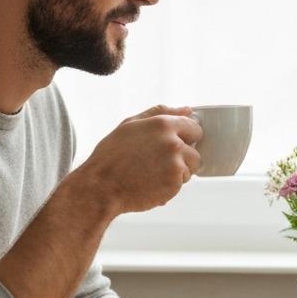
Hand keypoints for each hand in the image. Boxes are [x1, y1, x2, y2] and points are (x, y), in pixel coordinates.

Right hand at [80, 105, 200, 218]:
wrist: (100, 188)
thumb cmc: (111, 157)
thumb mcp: (130, 125)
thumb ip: (161, 113)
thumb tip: (186, 110)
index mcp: (163, 124)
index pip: (194, 128)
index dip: (185, 137)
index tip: (173, 144)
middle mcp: (172, 142)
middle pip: (196, 150)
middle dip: (182, 157)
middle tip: (158, 162)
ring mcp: (175, 163)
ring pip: (190, 168)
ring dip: (177, 173)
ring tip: (152, 173)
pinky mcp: (174, 183)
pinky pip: (181, 184)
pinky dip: (170, 186)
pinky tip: (151, 183)